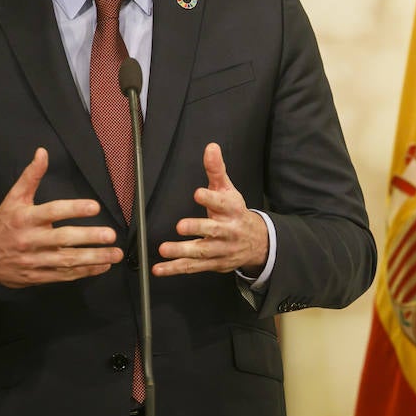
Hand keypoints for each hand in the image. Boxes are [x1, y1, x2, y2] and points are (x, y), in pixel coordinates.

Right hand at [0, 148, 120, 294]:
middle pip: (62, 239)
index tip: (94, 207)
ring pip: (66, 260)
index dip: (74, 209)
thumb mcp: (13, 198)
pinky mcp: (37, 276)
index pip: (52, 211)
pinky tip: (102, 265)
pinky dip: (85, 271)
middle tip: (110, 235)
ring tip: (114, 253)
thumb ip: (31, 176)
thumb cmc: (2, 224)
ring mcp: (34, 260)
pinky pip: (64, 275)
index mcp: (25, 218)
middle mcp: (30, 240)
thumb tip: (42, 153)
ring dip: (93, 258)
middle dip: (89, 237)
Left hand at [157, 142, 268, 276]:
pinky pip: (192, 267)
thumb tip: (211, 147)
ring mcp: (220, 249)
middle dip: (197, 228)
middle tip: (181, 226)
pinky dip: (175, 268)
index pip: (222, 203)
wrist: (256, 242)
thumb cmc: (235, 213)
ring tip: (164, 249)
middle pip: (213, 230)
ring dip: (182, 251)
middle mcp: (228, 231)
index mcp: (232, 210)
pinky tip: (159, 269)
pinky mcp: (213, 263)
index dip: (211, 199)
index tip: (198, 193)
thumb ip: (216, 170)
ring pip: (201, 251)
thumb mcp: (229, 190)